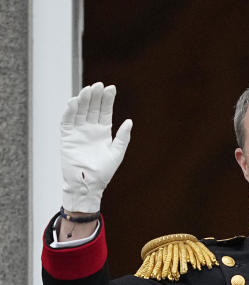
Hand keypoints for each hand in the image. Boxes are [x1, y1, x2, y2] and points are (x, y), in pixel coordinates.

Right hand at [61, 82, 132, 212]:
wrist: (88, 184)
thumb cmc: (103, 172)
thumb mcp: (117, 153)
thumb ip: (123, 137)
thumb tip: (130, 121)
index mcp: (103, 132)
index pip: (104, 111)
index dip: (107, 100)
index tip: (111, 88)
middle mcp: (90, 129)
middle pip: (92, 108)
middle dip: (95, 96)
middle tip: (99, 85)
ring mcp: (78, 132)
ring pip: (79, 112)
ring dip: (83, 100)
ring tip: (88, 90)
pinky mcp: (67, 137)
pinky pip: (67, 121)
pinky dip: (69, 112)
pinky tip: (74, 102)